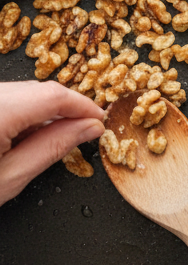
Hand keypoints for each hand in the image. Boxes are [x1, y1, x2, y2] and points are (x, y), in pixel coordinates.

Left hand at [0, 82, 104, 205]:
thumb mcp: (13, 175)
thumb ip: (53, 147)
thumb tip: (88, 129)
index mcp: (0, 111)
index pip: (52, 96)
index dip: (82, 105)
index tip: (100, 119)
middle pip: (39, 90)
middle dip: (67, 108)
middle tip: (88, 129)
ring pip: (25, 92)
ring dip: (46, 112)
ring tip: (61, 136)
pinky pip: (9, 98)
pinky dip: (26, 113)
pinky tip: (32, 134)